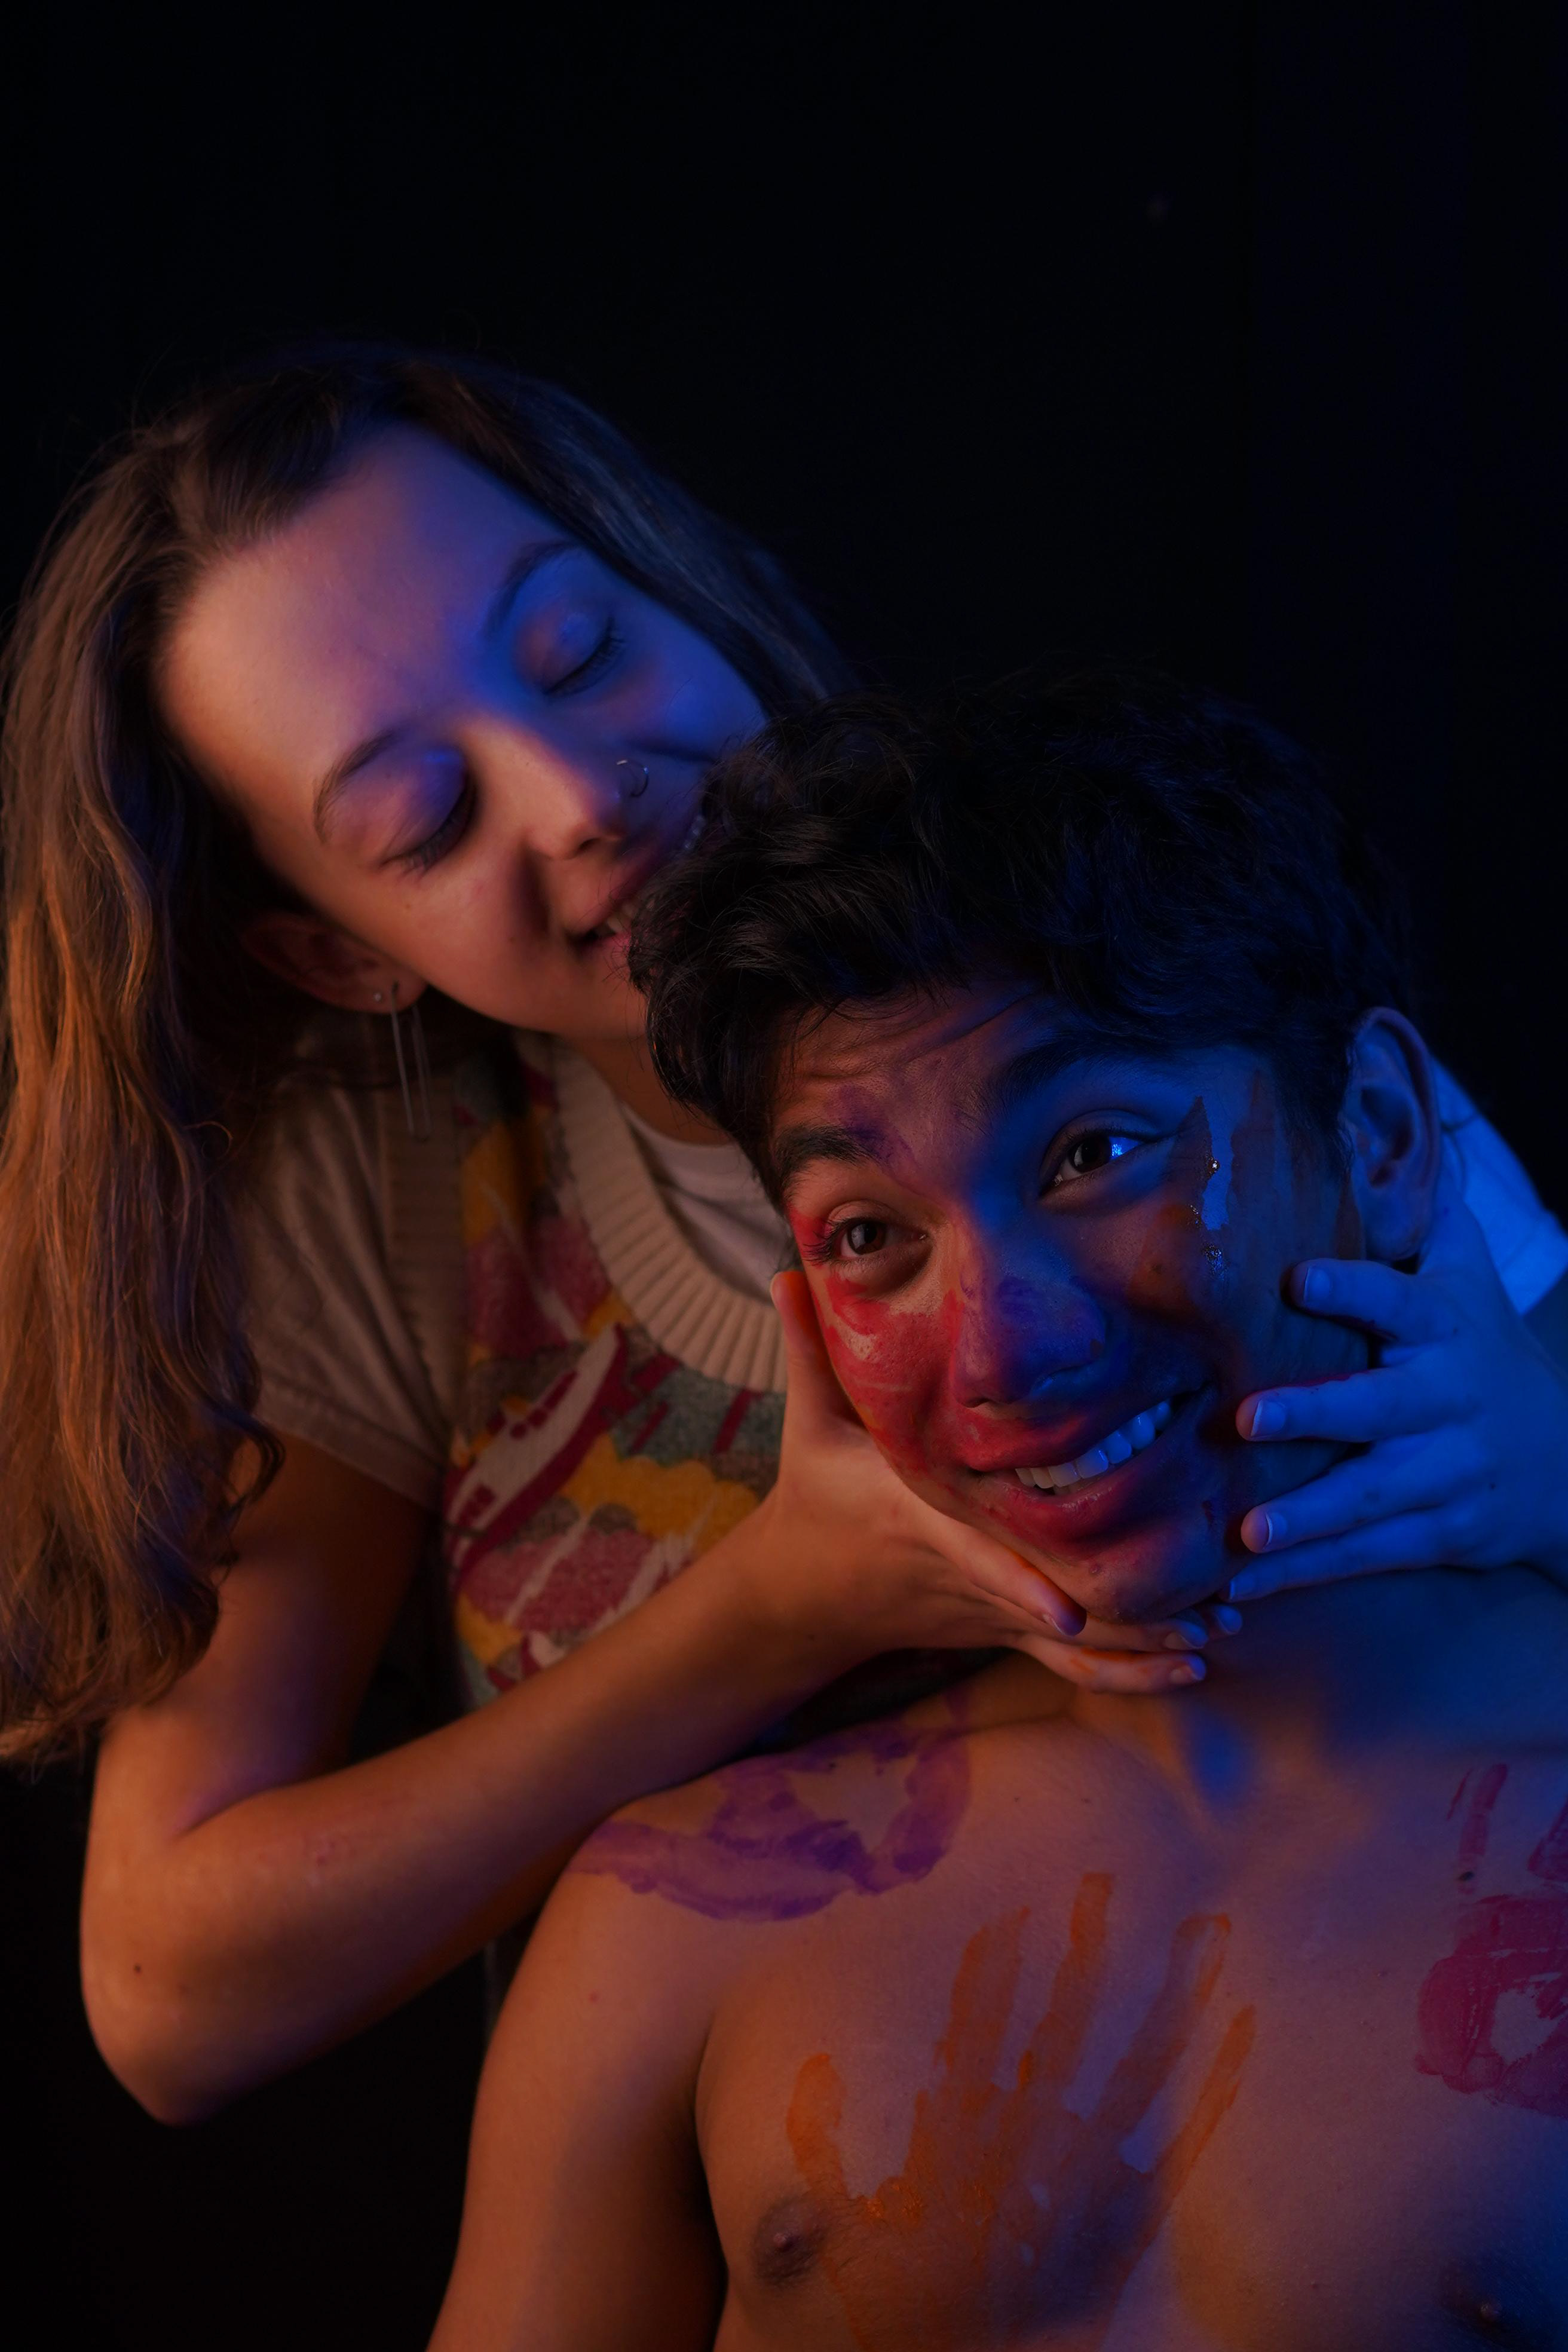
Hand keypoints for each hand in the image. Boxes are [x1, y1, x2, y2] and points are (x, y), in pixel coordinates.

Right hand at [750, 1273, 1237, 1695]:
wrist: (801, 1593)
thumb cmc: (814, 1491)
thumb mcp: (806, 1421)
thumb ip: (806, 1348)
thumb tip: (788, 1267)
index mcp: (920, 1521)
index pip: (975, 1558)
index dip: (1020, 1587)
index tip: (1068, 1612)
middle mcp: (963, 1576)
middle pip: (1050, 1608)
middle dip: (1129, 1617)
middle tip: (1211, 1603)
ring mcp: (986, 1610)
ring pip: (1072, 1645)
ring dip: (1147, 1642)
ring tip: (1223, 1624)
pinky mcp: (1001, 1628)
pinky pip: (1069, 1665)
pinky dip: (1129, 1670)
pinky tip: (1192, 1661)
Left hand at [1229, 1161, 1567, 1598]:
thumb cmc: (1488, 1354)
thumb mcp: (1472, 1282)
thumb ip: (1426, 1221)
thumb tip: (1380, 1133)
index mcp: (1445, 1331)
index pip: (1399, 1301)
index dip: (1352, 1288)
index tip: (1297, 1279)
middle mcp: (1446, 1403)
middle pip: (1379, 1408)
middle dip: (1317, 1415)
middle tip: (1249, 1420)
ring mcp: (1448, 1473)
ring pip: (1373, 1497)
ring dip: (1308, 1518)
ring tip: (1247, 1532)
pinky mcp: (1442, 1531)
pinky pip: (1369, 1553)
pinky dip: (1308, 1572)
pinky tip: (1242, 1585)